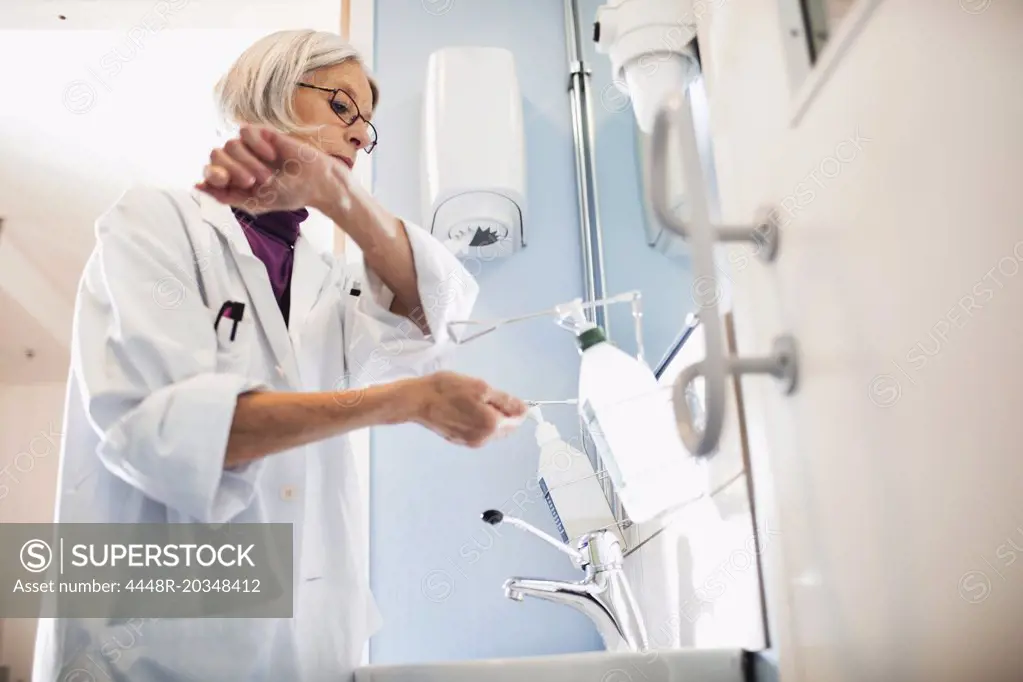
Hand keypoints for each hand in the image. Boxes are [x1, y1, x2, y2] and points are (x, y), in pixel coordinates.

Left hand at [195, 125, 355, 214]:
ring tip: (269, 174)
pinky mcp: (262, 133)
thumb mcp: (256, 203)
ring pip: (230, 145)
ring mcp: (249, 146)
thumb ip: (227, 196)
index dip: (213, 175)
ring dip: (250, 163)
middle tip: (254, 182)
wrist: (315, 183)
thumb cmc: (289, 194)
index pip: (210, 171)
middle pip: (215, 155)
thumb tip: (198, 186)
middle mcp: (238, 161)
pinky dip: (258, 146)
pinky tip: (273, 155)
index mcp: (234, 179)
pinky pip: (245, 132)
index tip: (225, 181)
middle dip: (233, 171)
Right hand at [405, 372, 527, 447]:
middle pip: (506, 426)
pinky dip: (477, 421)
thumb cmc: (447, 389)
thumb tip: (524, 410)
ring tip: (470, 401)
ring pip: (492, 429)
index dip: (513, 405)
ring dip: (489, 416)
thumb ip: (505, 400)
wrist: (418, 400)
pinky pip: (479, 432)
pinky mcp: (461, 441)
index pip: (518, 418)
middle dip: (501, 411)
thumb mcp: (480, 387)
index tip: (499, 395)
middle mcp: (485, 438)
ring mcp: (472, 442)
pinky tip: (463, 409)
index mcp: (492, 425)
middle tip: (482, 396)